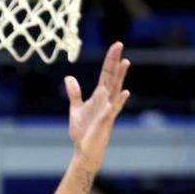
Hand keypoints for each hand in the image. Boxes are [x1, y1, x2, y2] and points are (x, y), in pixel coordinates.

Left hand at [65, 42, 130, 167]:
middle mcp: (107, 100)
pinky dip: (119, 101)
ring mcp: (108, 110)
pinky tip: (125, 92)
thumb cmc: (83, 130)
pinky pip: (114, 109)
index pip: (106, 74)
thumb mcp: (76, 108)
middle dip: (115, 62)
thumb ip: (74, 93)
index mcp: (100, 96)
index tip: (116, 45)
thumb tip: (69, 77)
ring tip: (125, 62)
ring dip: (120, 77)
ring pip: (116, 90)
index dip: (110, 60)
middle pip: (113, 77)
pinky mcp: (106, 121)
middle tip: (119, 44)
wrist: (84, 149)